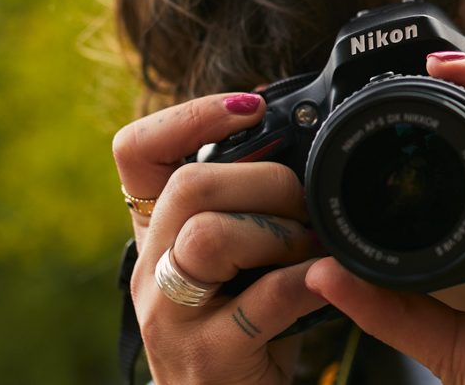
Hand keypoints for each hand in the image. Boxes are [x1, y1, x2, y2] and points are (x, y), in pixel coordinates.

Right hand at [113, 92, 327, 383]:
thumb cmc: (245, 331)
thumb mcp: (236, 262)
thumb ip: (250, 208)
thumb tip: (304, 137)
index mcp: (156, 235)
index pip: (135, 152)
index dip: (189, 116)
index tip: (250, 107)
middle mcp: (150, 271)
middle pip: (188, 186)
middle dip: (266, 180)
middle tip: (305, 204)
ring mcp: (171, 317)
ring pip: (210, 236)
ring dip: (279, 231)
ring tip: (310, 247)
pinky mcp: (208, 358)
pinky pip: (264, 299)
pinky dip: (310, 280)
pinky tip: (329, 279)